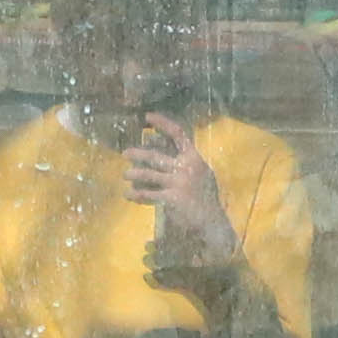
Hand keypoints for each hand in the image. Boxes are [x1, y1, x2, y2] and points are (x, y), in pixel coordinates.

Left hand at [127, 118, 237, 262]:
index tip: (147, 117)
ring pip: (148, 175)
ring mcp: (178, 183)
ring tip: (125, 175)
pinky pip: (149, 194)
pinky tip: (128, 194)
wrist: (212, 220)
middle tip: (125, 153)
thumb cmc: (206, 197)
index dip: (162, 123)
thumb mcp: (201, 174)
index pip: (178, 134)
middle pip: (156, 156)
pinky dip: (136, 194)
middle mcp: (186, 167)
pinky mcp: (171, 198)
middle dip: (138, 154)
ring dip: (134, 174)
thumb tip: (166, 148)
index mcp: (194, 158)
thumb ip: (187, 161)